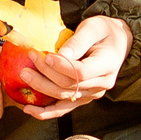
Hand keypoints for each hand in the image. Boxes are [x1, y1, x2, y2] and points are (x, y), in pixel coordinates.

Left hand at [14, 15, 131, 119]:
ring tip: (24, 75)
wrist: (116, 42)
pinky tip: (29, 110)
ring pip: (64, 97)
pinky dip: (46, 112)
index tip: (45, 55)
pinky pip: (63, 108)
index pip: (81, 72)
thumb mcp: (93, 27)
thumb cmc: (104, 31)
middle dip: (46, 72)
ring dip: (42, 89)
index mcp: (107, 65)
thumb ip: (79, 41)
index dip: (61, 66)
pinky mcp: (82, 98)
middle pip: (69, 85)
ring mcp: (92, 94)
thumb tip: (61, 54)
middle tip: (30, 57)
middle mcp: (101, 84)